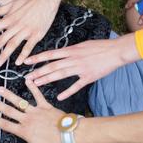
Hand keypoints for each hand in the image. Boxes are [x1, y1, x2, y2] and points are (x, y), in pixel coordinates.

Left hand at [0, 0, 62, 66]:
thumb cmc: (29, 0)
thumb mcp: (12, 3)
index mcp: (9, 18)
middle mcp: (16, 25)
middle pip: (0, 40)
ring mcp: (26, 31)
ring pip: (12, 45)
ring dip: (4, 55)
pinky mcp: (37, 34)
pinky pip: (29, 47)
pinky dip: (23, 55)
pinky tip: (19, 63)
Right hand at [0, 79, 64, 142]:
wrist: (70, 134)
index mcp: (24, 131)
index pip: (6, 125)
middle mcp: (27, 119)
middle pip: (9, 111)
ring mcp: (36, 111)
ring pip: (19, 102)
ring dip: (9, 95)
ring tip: (0, 89)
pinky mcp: (45, 106)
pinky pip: (38, 95)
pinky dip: (33, 88)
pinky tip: (27, 80)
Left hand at [24, 33, 139, 99]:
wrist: (116, 51)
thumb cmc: (100, 47)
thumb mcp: (82, 45)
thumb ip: (71, 51)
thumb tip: (61, 54)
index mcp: (71, 50)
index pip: (50, 54)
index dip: (37, 57)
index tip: (26, 61)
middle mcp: (73, 59)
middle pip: (52, 66)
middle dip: (38, 71)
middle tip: (27, 77)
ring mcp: (81, 68)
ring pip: (60, 75)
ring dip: (47, 79)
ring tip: (36, 84)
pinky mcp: (89, 77)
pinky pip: (76, 86)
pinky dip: (67, 92)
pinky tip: (59, 97)